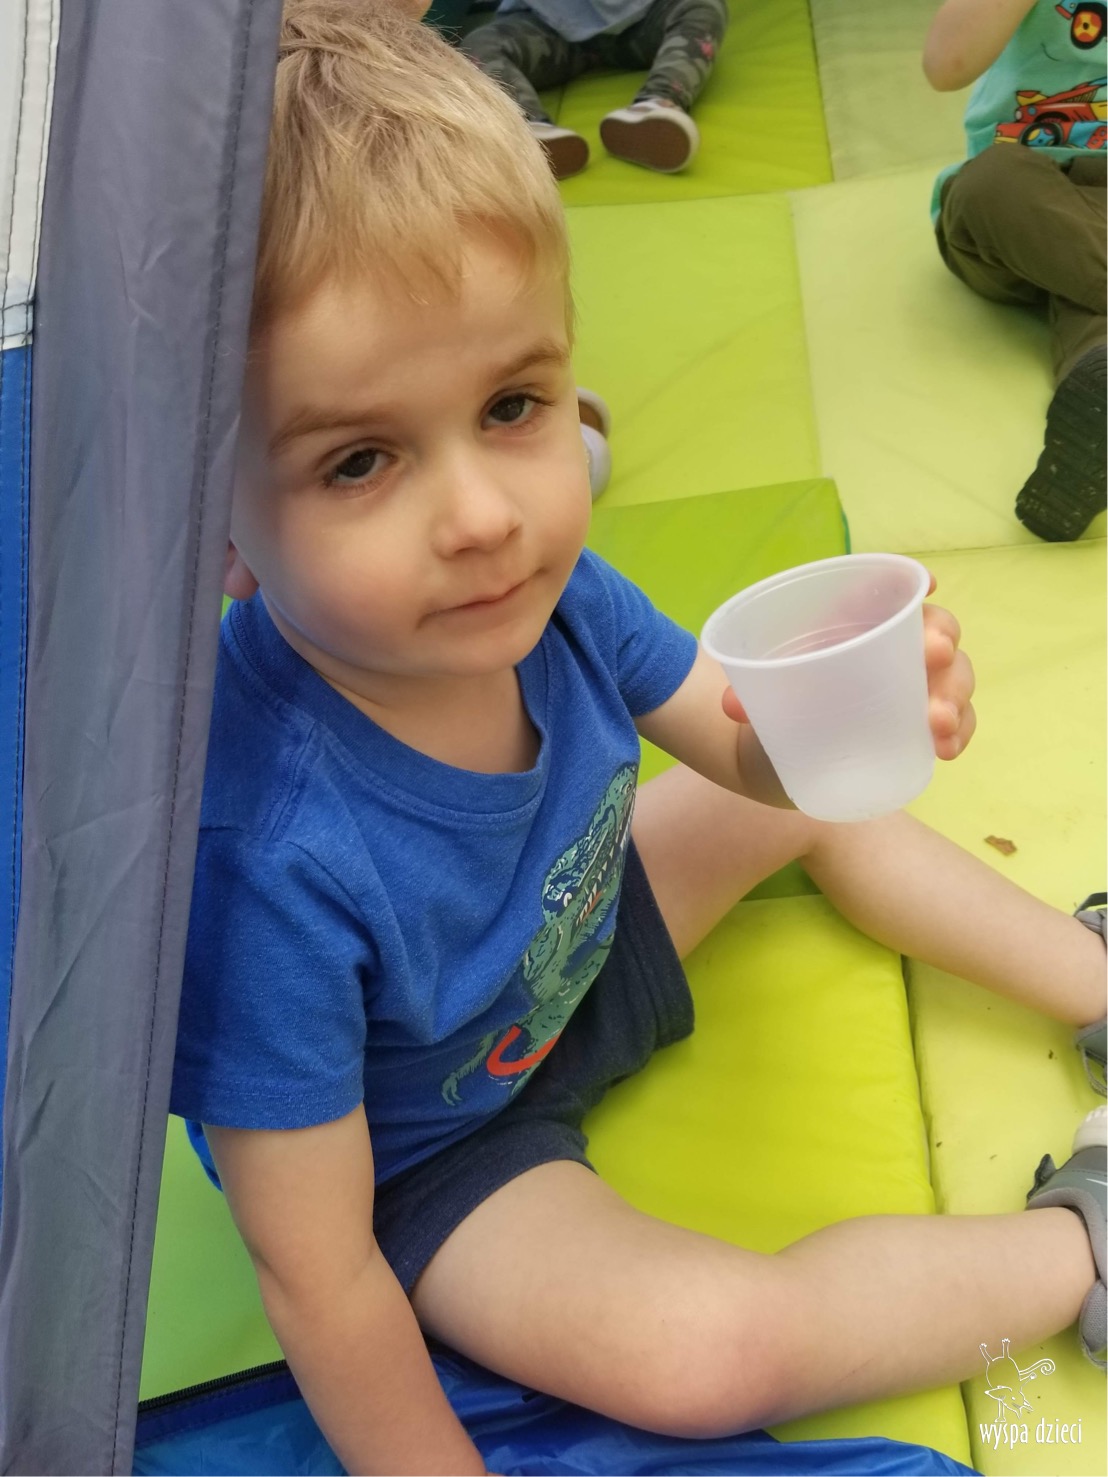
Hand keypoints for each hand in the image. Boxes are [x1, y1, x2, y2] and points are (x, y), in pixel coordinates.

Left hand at [719, 570, 976, 761]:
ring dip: (953, 695)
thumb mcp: (760, 694)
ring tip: (937, 722)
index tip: (928, 586)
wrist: (775, 756)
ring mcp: (916, 687)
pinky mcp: (923, 726)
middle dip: (941, 639)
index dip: (912, 584)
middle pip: (936, 631)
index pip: (889, 592)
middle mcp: (894, 648)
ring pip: (953, 678)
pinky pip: (956, 722)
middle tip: (934, 657)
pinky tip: (947, 749)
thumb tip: (733, 704)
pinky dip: (958, 733)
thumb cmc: (777, 702)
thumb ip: (748, 694)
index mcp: (854, 623)